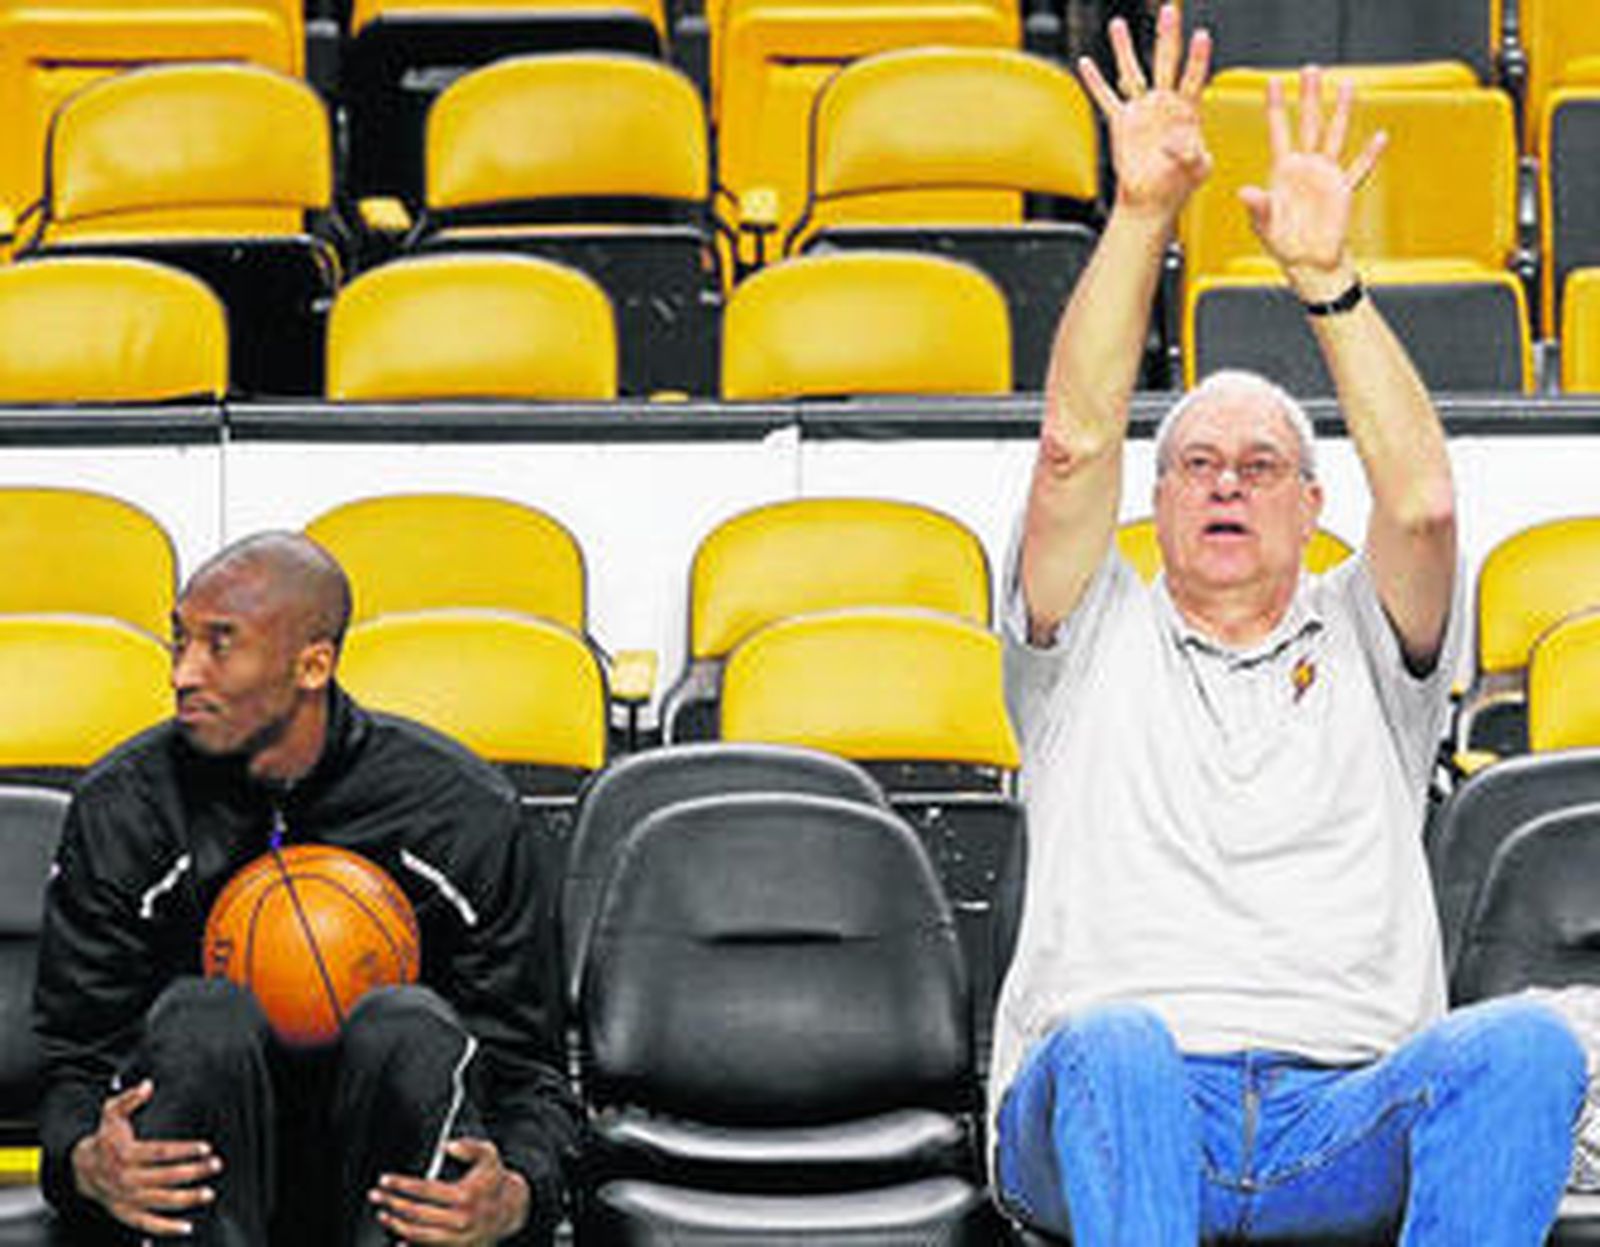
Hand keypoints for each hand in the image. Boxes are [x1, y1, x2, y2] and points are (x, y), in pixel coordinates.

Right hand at [71, 1079, 221, 1236]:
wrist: (80, 1167)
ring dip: (186, 1199)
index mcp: (125, 1154)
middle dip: (193, 1171)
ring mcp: (125, 1198)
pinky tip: (187, 1227)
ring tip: (209, 1193)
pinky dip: (166, 1228)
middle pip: (164, 1177)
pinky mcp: (125, 1213)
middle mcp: (125, 1179)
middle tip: (215, 1165)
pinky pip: (146, 1224)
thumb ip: (129, 1098)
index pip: (160, 1152)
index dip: (184, 1150)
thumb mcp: (111, 1113)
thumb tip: (147, 1085)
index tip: (206, 1147)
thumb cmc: (105, 1137)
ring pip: (159, 1201)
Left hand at [371, 1137, 530, 1244]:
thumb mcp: (488, 1155)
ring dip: (396, 1224)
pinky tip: (398, 1242)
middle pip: (416, 1213)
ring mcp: (457, 1239)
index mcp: (465, 1196)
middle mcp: (460, 1220)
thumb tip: (447, 1146)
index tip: (386, 1180)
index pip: (425, 1190)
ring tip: (382, 1214)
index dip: (401, 1184)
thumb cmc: (493, 1181)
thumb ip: (470, 1147)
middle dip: (392, 1203)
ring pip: (418, 1234)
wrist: (509, 1210)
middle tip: (377, 1195)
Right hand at [1078, 3, 1212, 218]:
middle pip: (1166, 62)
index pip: (1194, 77)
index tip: (1201, 35)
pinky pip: (1105, 99)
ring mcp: (1142, 111)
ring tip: (1118, 24)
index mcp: (1188, 111)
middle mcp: (1164, 105)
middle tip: (1170, 10)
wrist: (1152, 201)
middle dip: (1168, 36)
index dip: (1197, 58)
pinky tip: (1086, 63)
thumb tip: (1175, 140)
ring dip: (1125, 48)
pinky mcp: (1121, 123)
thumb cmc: (1178, 186)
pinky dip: (1094, 82)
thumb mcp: (1198, 168)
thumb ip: (1192, 153)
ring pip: (1132, 72)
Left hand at [1239, 67, 1386, 296]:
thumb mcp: (1264, 224)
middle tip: (1311, 69)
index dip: (1275, 108)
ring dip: (1341, 112)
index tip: (1272, 82)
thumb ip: (1257, 206)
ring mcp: (1325, 176)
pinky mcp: (1342, 191)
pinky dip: (1369, 156)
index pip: (1278, 131)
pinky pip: (1358, 170)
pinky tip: (1380, 137)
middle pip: (1308, 124)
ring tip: (1347, 86)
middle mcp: (1305, 167)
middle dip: (1309, 97)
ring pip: (1335, 136)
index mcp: (1283, 170)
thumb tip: (1245, 192)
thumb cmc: (1282, 242)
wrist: (1306, 260)